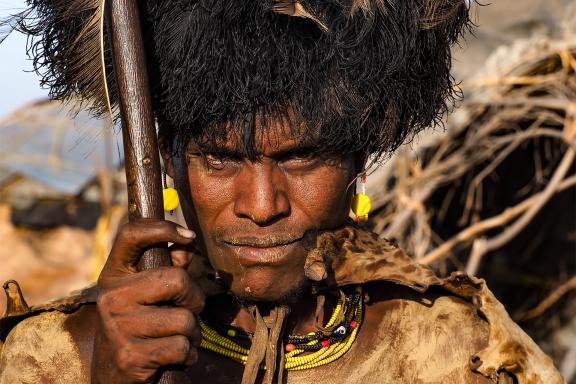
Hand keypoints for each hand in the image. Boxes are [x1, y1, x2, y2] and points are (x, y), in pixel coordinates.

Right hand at [91, 219, 204, 382]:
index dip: (162, 228)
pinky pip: (182, 347)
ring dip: (192, 333)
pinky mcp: (130, 356)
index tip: (188, 237)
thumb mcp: (145, 295)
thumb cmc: (140, 327)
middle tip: (187, 310)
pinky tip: (172, 358)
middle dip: (194, 298)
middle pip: (176, 279)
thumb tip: (185, 245)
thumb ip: (165, 269)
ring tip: (175, 338)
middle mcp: (111, 297)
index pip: (130, 235)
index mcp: (114, 275)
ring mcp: (118, 326)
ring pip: (185, 319)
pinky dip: (187, 355)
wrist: (113, 377)